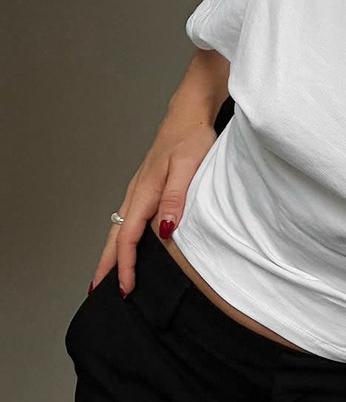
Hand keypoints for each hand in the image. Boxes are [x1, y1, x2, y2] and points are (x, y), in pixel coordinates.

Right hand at [89, 118, 218, 295]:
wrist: (190, 112)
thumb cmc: (191, 135)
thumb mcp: (188, 166)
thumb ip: (175, 197)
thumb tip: (163, 230)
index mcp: (145, 191)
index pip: (129, 237)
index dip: (126, 265)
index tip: (124, 287)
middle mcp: (138, 191)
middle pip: (116, 235)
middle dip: (107, 264)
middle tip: (99, 290)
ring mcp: (141, 188)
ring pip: (121, 226)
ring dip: (114, 252)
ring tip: (109, 273)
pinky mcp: (148, 185)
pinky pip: (130, 217)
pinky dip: (125, 236)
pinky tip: (131, 242)